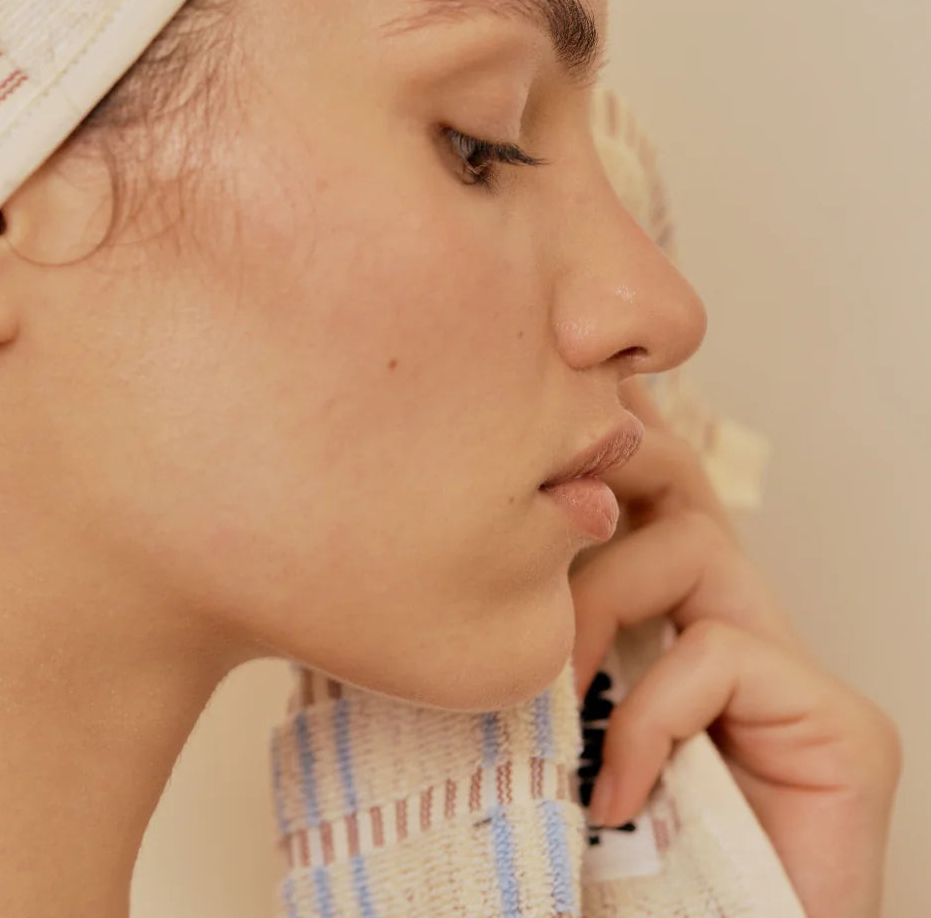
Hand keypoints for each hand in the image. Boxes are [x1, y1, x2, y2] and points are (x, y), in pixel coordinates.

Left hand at [569, 376, 902, 917]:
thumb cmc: (626, 874)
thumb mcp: (554, 740)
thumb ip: (529, 668)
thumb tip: (437, 593)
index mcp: (674, 628)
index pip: (634, 502)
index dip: (585, 450)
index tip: (520, 409)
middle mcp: (739, 629)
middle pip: (674, 486)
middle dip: (606, 461)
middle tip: (535, 497)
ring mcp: (795, 675)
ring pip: (689, 544)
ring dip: (599, 605)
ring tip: (556, 691)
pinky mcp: (842, 727)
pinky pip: (715, 654)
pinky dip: (647, 716)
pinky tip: (617, 788)